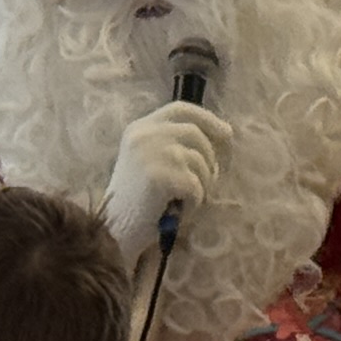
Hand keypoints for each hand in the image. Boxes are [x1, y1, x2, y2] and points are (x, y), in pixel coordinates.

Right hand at [107, 99, 228, 259]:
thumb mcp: (152, 160)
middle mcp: (143, 134)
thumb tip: (225, 132)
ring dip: (203, 184)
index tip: (226, 135)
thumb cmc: (139, 200)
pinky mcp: (157, 177)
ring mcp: (150, 153)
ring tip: (188, 200)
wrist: (114, 232)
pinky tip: (179, 211)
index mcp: (140, 127)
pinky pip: (195, 185)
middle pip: (196, 134)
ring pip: (199, 160)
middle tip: (212, 181)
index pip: (182, 109)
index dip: (208, 119)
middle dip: (211, 158)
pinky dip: (194, 202)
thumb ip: (177, 143)